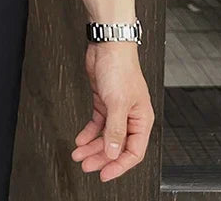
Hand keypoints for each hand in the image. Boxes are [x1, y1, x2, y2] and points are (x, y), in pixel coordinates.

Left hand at [71, 41, 154, 181]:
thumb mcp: (117, 103)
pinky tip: (80, 139)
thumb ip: (115, 130)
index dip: (119, 165)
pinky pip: (97, 124)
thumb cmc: (120, 68)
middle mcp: (131, 117)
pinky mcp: (104, 102)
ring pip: (105, 136)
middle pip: (117, 146)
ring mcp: (117, 109)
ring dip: (92, 147)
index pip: (133, 152)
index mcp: (142, 120)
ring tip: (79, 155)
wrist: (107, 46)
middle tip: (86, 166)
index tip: (104, 173)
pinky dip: (88, 133)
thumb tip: (113, 153)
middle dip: (101, 157)